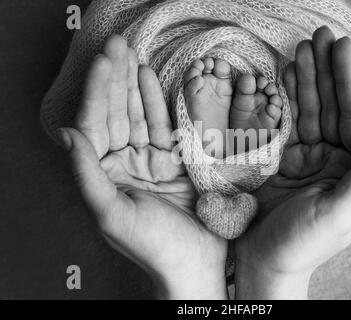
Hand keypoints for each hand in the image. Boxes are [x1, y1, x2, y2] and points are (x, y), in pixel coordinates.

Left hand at [57, 35, 226, 298]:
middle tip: (117, 44)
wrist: (196, 265)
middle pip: (116, 113)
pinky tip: (149, 79)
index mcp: (103, 177)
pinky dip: (157, 102)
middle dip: (114, 78)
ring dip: (133, 84)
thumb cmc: (153, 248)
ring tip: (131, 54)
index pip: (96, 125)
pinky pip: (163, 126)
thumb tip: (65, 134)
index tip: (104, 61)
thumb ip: (86, 175)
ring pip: (138, 115)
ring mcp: (149, 161)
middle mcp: (122, 165)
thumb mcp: (112, 214)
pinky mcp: (173, 161)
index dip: (99, 91)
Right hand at [235, 27, 350, 298]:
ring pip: (311, 109)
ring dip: (308, 78)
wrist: (263, 262)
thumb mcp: (340, 213)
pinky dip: (286, 98)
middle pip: (334, 106)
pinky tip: (287, 77)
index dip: (350, 81)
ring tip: (302, 49)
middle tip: (319, 37)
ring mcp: (308, 157)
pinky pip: (287, 122)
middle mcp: (334, 159)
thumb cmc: (302, 245)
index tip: (341, 48)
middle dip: (328, 71)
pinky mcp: (283, 158)